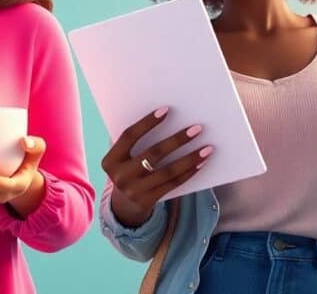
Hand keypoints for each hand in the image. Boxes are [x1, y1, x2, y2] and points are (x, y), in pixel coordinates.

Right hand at [101, 107, 210, 226]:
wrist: (124, 206)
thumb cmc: (127, 169)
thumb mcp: (122, 157)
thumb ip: (133, 141)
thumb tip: (164, 116)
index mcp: (110, 160)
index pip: (129, 136)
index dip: (147, 123)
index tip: (166, 110)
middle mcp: (119, 176)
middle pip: (152, 154)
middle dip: (177, 140)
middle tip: (196, 128)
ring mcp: (133, 191)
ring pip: (167, 171)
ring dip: (190, 158)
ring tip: (207, 147)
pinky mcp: (148, 202)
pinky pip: (173, 184)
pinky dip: (189, 172)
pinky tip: (201, 162)